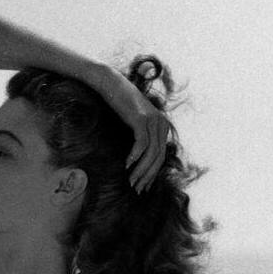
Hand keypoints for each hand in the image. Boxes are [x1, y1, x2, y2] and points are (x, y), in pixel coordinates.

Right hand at [91, 64, 168, 191]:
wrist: (110, 84)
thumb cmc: (119, 104)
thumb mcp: (133, 122)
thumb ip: (141, 136)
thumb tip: (137, 159)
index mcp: (162, 126)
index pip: (160, 156)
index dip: (152, 174)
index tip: (143, 187)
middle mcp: (162, 124)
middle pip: (158, 157)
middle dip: (147, 176)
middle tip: (137, 190)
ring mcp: (153, 121)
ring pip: (151, 153)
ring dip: (141, 170)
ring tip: (131, 182)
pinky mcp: (142, 119)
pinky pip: (141, 144)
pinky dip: (135, 156)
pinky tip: (126, 165)